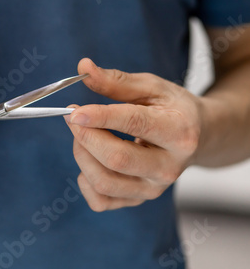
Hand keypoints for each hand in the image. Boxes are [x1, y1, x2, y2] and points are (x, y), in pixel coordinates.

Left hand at [65, 58, 202, 210]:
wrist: (196, 137)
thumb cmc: (171, 108)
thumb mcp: (151, 87)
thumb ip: (116, 80)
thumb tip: (82, 67)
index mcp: (179, 132)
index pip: (134, 124)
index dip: (99, 117)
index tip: (73, 111)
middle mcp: (169, 167)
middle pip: (116, 159)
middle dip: (85, 136)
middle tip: (72, 117)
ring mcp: (153, 189)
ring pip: (104, 182)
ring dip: (82, 155)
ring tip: (82, 135)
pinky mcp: (138, 200)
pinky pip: (100, 201)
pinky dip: (84, 181)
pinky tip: (90, 160)